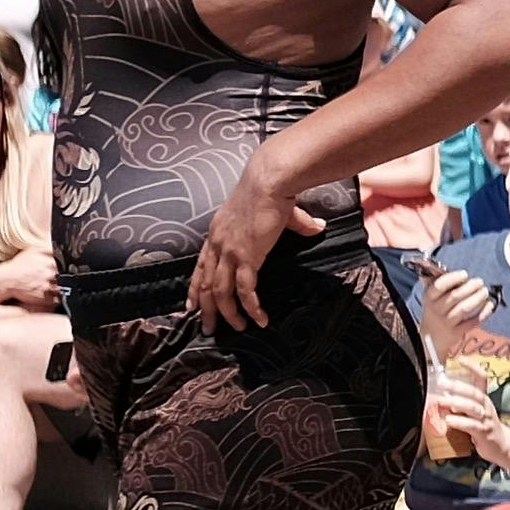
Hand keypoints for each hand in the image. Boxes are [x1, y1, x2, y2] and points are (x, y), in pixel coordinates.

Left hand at [192, 147, 325, 331]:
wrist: (269, 180)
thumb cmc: (273, 188)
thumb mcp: (277, 210)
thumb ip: (296, 222)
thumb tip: (318, 226)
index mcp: (217, 233)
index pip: (200, 266)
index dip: (194, 288)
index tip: (191, 306)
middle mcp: (218, 244)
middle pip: (205, 284)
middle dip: (206, 310)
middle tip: (208, 329)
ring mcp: (230, 252)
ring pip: (221, 292)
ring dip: (227, 314)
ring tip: (237, 329)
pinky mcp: (246, 257)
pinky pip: (245, 290)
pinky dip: (251, 307)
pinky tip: (259, 319)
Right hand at [419, 261, 496, 350]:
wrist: (430, 338)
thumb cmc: (435, 311)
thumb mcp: (431, 298)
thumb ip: (436, 283)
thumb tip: (441, 267)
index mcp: (429, 297)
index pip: (439, 286)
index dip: (453, 278)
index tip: (465, 274)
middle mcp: (437, 310)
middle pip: (455, 296)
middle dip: (470, 287)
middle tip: (480, 282)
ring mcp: (447, 322)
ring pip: (464, 309)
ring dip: (478, 298)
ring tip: (485, 291)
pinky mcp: (456, 333)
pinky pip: (472, 322)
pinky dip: (483, 313)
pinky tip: (489, 306)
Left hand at [422, 363, 500, 456]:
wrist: (503, 446)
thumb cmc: (484, 427)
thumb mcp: (475, 413)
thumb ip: (459, 404)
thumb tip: (438, 397)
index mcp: (483, 399)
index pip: (481, 378)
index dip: (472, 367)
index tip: (460, 359)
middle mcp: (486, 406)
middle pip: (473, 392)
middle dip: (457, 386)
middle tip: (441, 382)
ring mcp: (486, 419)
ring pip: (471, 407)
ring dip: (455, 403)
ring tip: (440, 401)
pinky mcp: (484, 433)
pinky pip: (471, 425)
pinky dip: (459, 422)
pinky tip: (448, 420)